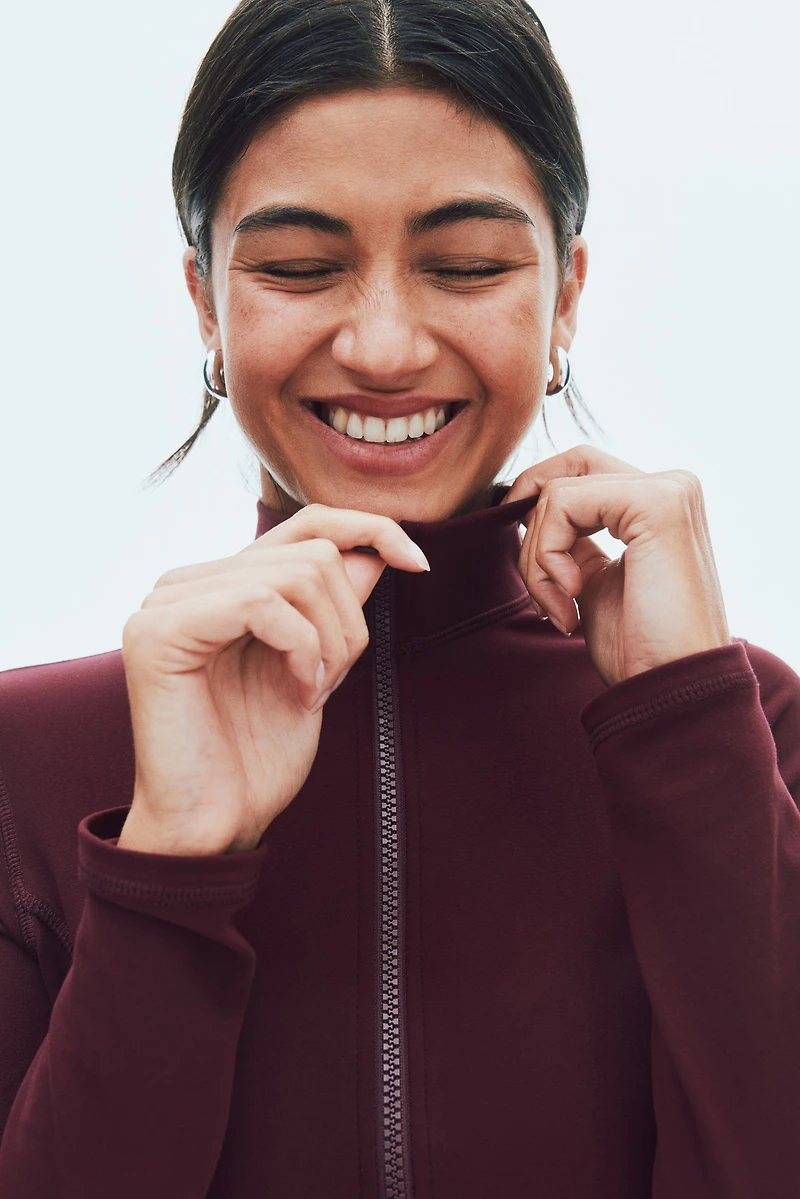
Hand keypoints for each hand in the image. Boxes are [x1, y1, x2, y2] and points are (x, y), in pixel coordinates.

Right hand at [118, 505, 429, 854]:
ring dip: (330, 642)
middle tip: (333, 683)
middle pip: (313, 552)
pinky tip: (299, 694)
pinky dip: (301, 650)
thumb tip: (374, 550)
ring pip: (296, 574)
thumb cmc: (257, 757)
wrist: (215, 826)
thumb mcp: (317, 668)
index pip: (306, 523)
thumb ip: (335, 607)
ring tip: (313, 692)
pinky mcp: (158, 630)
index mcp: (221, 584)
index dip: (369, 529)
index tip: (420, 564)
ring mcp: (166, 601)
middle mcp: (188, 582)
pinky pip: (260, 604)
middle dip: (350, 622)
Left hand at [501, 445, 730, 687]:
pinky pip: (561, 503)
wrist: (670, 688)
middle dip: (532, 531)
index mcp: (660, 503)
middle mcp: (672, 486)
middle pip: (566, 472)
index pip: (580, 471)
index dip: (538, 508)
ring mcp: (668, 489)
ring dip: (537, 559)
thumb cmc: (637, 648)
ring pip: (556, 494)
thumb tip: (527, 510)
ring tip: (560, 608)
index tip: (534, 570)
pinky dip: (547, 554)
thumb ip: (573, 542)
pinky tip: (572, 595)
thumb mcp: (594, 581)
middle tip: (544, 593)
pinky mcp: (656, 503)